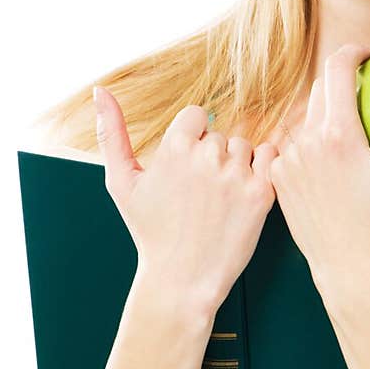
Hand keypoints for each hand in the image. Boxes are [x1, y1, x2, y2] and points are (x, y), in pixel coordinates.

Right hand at [94, 84, 278, 317]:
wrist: (182, 279)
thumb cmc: (150, 232)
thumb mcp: (121, 183)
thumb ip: (111, 133)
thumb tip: (99, 89)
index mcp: (175, 147)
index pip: (196, 116)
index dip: (191, 141)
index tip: (185, 171)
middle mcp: (207, 156)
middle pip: (220, 134)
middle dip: (212, 157)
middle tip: (200, 194)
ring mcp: (236, 175)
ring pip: (244, 147)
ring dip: (236, 166)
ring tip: (219, 200)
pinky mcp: (261, 194)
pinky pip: (270, 159)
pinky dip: (261, 172)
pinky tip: (244, 195)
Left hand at [267, 43, 369, 301]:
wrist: (352, 273)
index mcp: (339, 137)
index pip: (337, 70)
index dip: (352, 52)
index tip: (367, 56)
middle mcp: (305, 144)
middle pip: (319, 91)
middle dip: (340, 84)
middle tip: (364, 94)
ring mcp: (287, 162)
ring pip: (304, 120)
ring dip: (325, 118)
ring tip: (350, 135)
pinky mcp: (278, 179)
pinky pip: (293, 147)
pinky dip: (311, 146)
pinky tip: (331, 162)